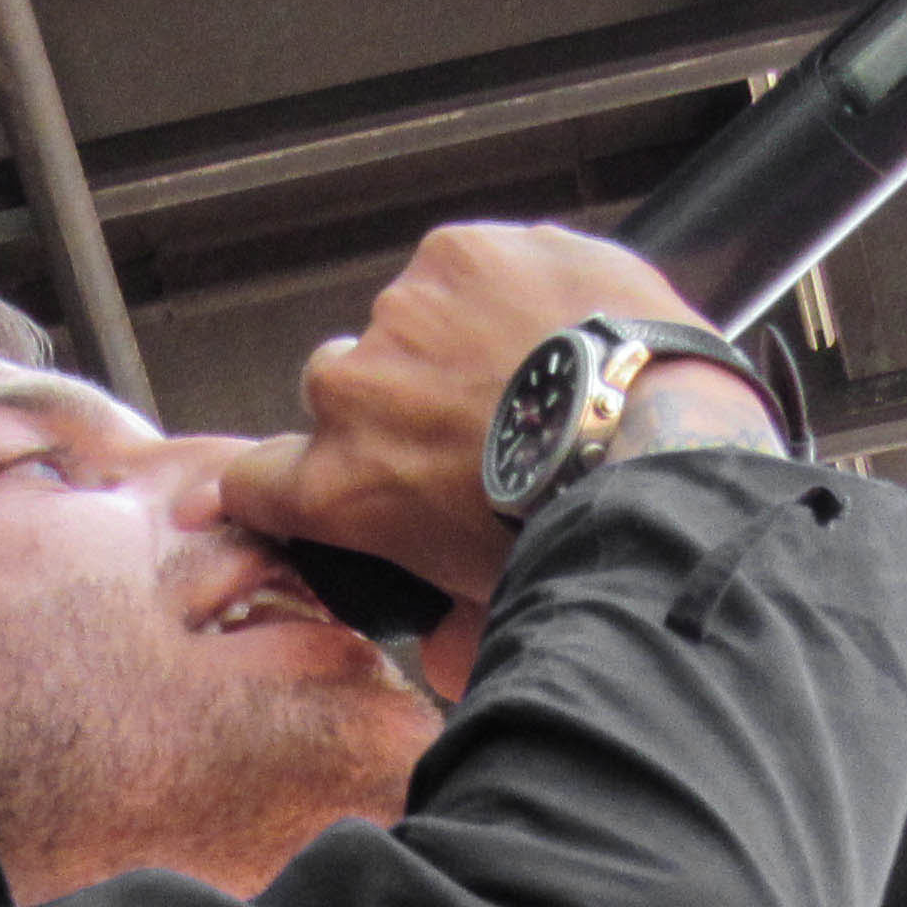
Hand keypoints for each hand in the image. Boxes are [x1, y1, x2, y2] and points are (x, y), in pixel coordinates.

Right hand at [219, 223, 736, 612]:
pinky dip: (506, 287)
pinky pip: (470, 267)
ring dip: (458, 343)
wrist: (650, 447)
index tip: (290, 483)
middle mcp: (349, 392)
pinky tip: (556, 321)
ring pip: (413, 321)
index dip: (273, 482)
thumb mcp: (491, 604)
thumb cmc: (570, 533)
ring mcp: (402, 312)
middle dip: (396, 404)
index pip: (257, 480)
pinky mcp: (461, 252)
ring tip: (538, 373)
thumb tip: (446, 654)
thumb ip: (450, 628)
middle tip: (477, 429)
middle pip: (343, 388)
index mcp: (341, 486)